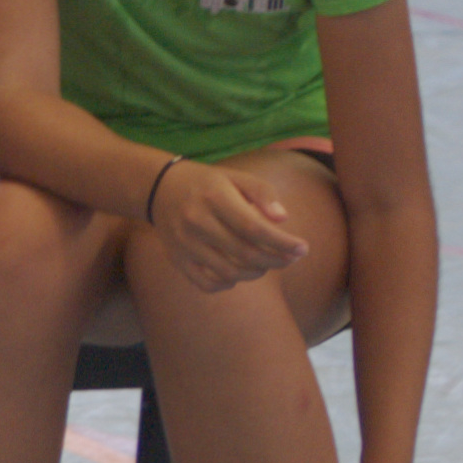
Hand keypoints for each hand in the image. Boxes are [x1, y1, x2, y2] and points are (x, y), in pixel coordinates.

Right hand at [144, 156, 307, 293]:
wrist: (159, 188)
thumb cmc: (208, 183)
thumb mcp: (236, 177)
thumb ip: (263, 193)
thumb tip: (283, 218)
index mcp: (214, 198)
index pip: (254, 228)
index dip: (282, 242)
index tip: (303, 248)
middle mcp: (196, 221)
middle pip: (245, 253)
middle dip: (276, 260)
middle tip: (291, 258)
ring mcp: (184, 243)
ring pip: (229, 272)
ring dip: (256, 272)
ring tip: (266, 263)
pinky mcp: (176, 258)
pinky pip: (207, 283)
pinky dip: (228, 284)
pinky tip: (238, 273)